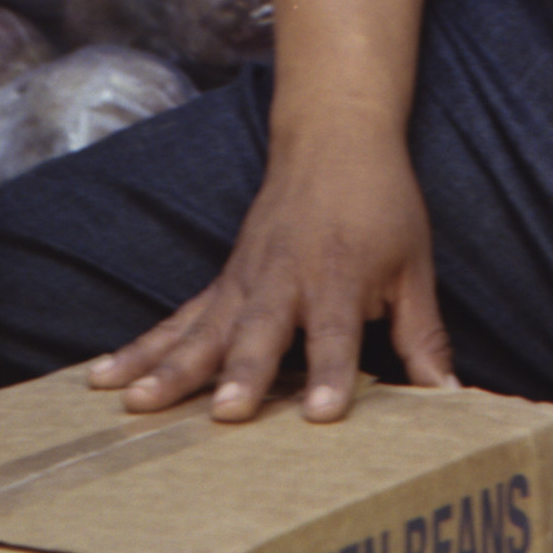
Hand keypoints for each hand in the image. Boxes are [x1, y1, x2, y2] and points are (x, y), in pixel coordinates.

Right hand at [86, 115, 455, 424]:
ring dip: (170, 367)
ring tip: (136, 405)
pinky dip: (140, 347)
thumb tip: (450, 398)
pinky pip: (177, 320)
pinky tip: (102, 378)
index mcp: (340, 277)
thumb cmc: (381, 206)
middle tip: (224, 413)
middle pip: (261, 332)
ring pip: (203, 329)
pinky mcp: (222, 283)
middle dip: (242, 373)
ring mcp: (245, 281)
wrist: (335, 139)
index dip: (334, 372)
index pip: (338, 332)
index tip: (324, 414)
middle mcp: (286, 281)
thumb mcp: (414, 267)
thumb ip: (423, 337)